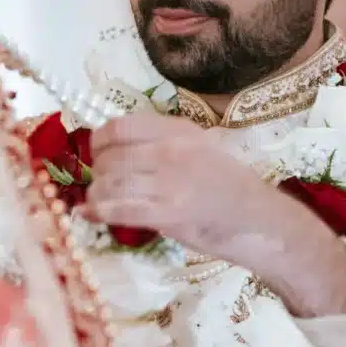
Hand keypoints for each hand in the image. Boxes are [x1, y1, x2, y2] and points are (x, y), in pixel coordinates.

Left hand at [84, 113, 345, 318]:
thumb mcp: (199, 149)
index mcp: (177, 130)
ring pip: (110, 183)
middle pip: (110, 157)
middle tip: (100, 186)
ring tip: (96, 202)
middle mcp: (171, 151)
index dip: (99, 142)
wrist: (258, 219)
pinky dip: (97, 212)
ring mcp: (169, 182)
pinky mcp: (168, 212)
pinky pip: (119, 209)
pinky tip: (87, 215)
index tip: (97, 154)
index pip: (120, 127)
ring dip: (97, 195)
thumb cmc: (229, 187)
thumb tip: (117, 151)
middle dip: (98, 174)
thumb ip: (163, 146)